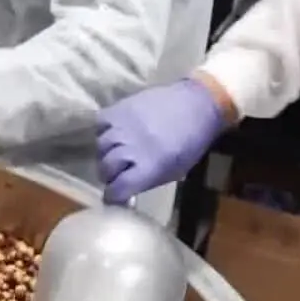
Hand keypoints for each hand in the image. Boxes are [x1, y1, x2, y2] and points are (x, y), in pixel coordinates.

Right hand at [96, 78, 230, 205]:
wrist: (199, 103)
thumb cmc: (191, 141)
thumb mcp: (175, 170)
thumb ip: (148, 180)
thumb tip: (128, 188)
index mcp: (150, 166)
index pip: (119, 187)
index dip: (112, 195)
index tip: (112, 196)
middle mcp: (132, 147)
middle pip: (106, 167)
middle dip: (108, 175)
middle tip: (113, 175)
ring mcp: (124, 126)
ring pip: (101, 146)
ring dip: (105, 154)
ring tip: (112, 154)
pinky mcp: (121, 107)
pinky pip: (100, 123)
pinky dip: (102, 131)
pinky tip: (111, 134)